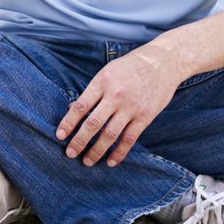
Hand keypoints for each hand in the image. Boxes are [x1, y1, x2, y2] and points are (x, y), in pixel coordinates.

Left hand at [55, 47, 181, 166]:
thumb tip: (72, 108)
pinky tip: (111, 161)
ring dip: (97, 151)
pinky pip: (129, 138)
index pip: (80, 106)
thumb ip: (92, 91)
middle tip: (70, 153)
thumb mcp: (108, 72)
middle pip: (93, 123)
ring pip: (110, 134)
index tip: (59, 135)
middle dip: (79, 141)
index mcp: (102, 82)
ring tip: (87, 161)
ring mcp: (131, 107)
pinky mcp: (145, 116)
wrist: (163, 62)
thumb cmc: (131, 66)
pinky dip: (119, 152)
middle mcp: (115, 95)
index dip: (68, 122)